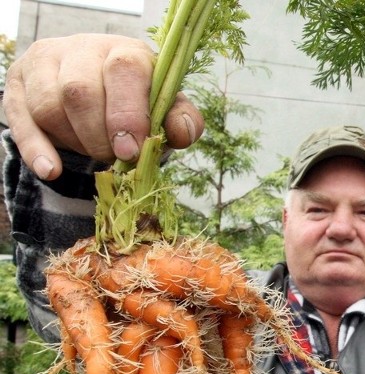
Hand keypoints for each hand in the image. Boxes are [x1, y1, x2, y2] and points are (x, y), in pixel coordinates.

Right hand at [2, 34, 203, 179]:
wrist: (98, 92)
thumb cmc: (137, 104)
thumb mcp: (164, 110)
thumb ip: (181, 120)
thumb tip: (182, 132)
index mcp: (125, 51)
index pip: (123, 71)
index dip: (127, 114)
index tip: (130, 152)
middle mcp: (82, 49)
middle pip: (80, 91)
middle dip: (99, 136)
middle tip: (114, 159)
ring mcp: (46, 65)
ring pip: (49, 107)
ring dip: (75, 142)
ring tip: (94, 152)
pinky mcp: (20, 88)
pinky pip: (21, 120)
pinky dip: (36, 150)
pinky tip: (52, 171)